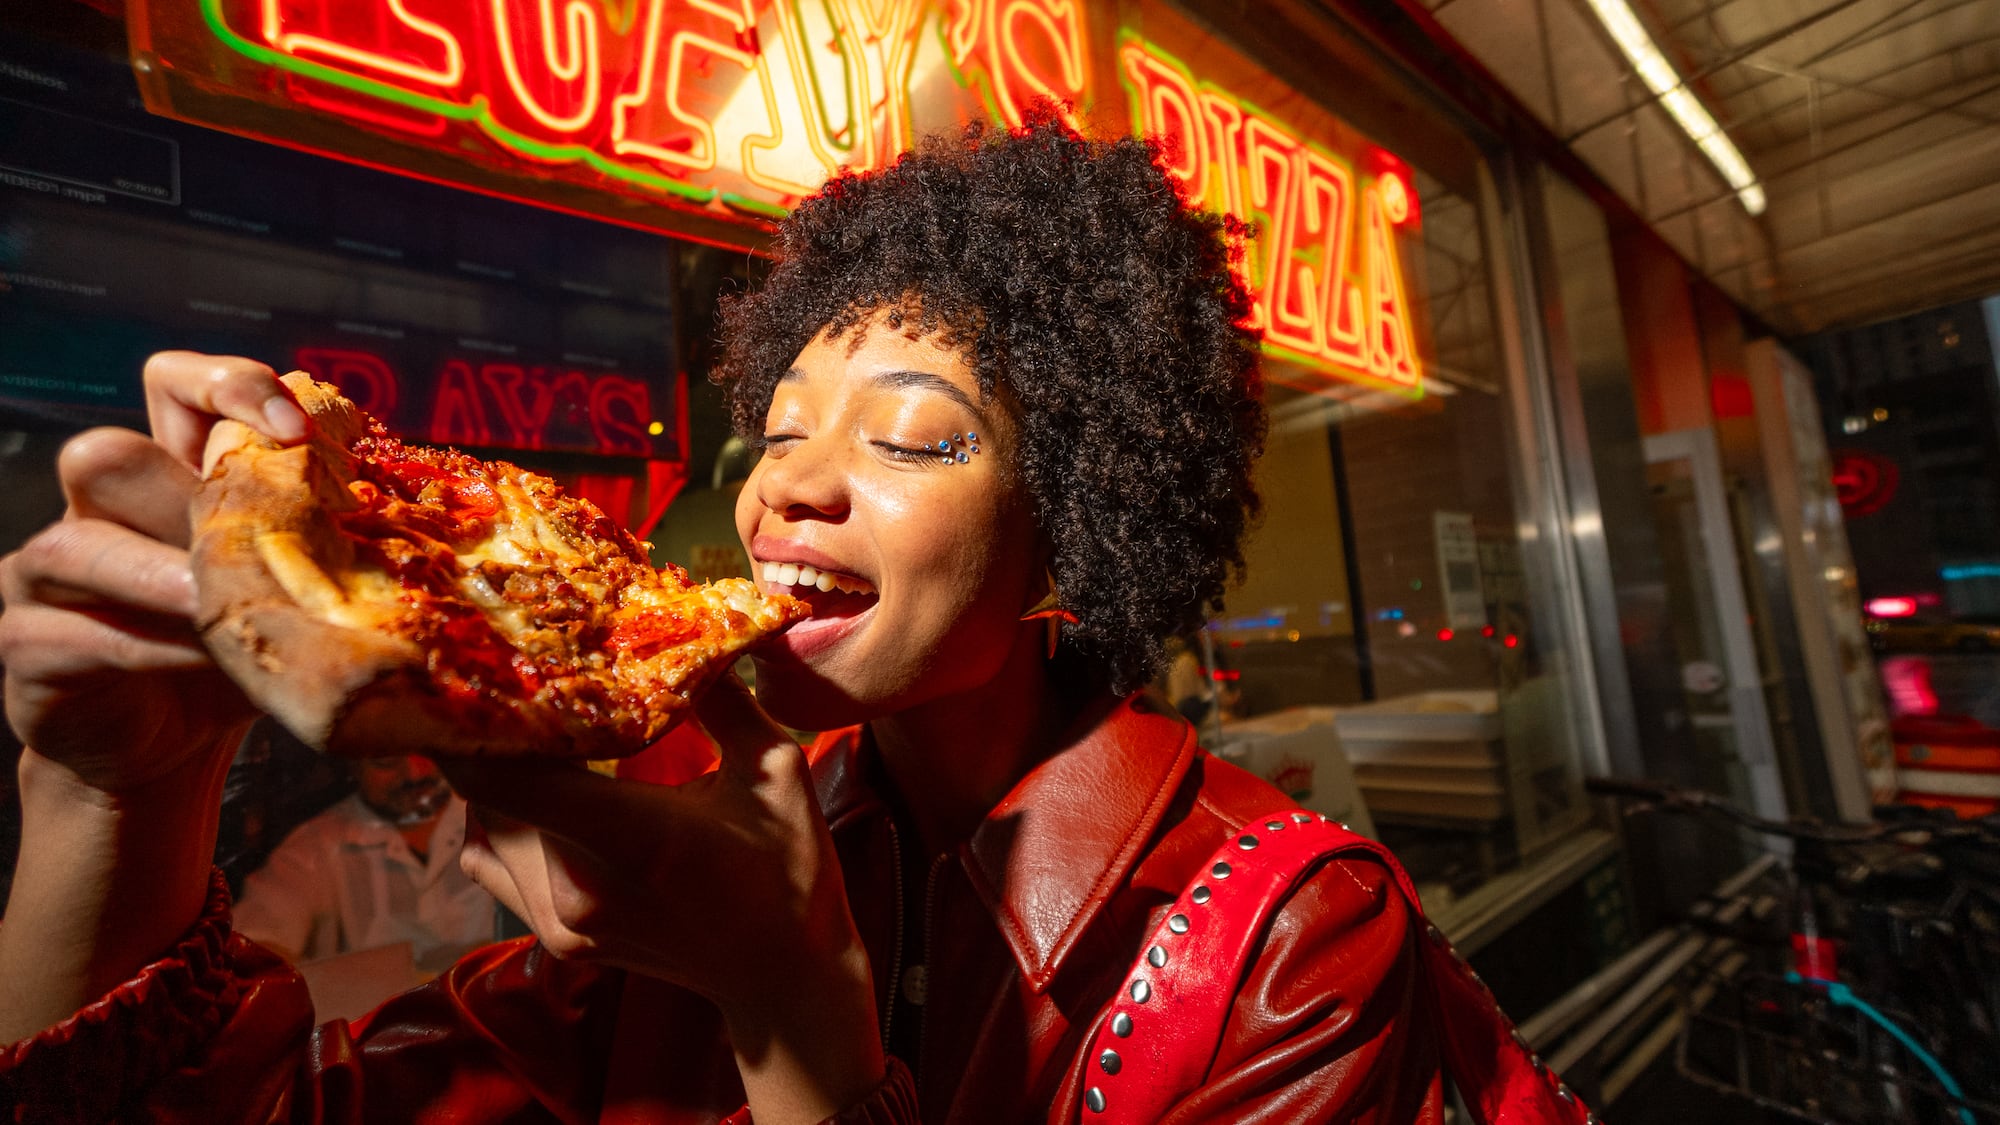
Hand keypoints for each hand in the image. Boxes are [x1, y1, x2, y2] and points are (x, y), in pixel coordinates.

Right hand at [0, 352, 305, 789]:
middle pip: (105, 456)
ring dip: (161, 577)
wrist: (164, 749)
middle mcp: (99, 511)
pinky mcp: (28, 646)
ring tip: (224, 605)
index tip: (297, 426)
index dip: (226, 385)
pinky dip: (144, 647)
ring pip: (73, 545)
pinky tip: (206, 657)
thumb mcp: (288, 588)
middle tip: (259, 537)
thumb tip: (414, 516)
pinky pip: (66, 633)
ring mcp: (49, 576)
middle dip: (182, 494)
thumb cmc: (236, 651)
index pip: (171, 385)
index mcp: (168, 474)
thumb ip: (319, 541)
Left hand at [442, 675, 882, 1122]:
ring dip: (501, 774)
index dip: (466, 725)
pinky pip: (492, 862)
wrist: (783, 972)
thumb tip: (681, 627)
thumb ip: (720, 698)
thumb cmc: (790, 866)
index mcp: (632, 839)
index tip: (462, 669)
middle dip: (495, 733)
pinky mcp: (556, 938)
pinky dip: (502, 819)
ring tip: (527, 725)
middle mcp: (578, 889)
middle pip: (489, 792)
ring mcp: (561, 923)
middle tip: (512, 676)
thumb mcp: (775, 767)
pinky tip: (539, 788)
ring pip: (486, 824)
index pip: (505, 780)